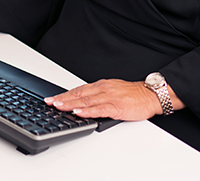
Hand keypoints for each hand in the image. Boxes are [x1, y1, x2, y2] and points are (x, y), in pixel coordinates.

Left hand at [44, 79, 165, 120]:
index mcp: (101, 86)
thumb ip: (98, 97)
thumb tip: (82, 104)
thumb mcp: (112, 91)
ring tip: (58, 106)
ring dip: (70, 104)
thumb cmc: (133, 95)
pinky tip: (78, 112)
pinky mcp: (116, 106)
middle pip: (79, 94)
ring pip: (86, 101)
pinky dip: (87, 111)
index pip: (78, 90)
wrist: (150, 95)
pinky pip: (99, 109)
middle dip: (62, 98)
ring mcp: (109, 97)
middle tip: (49, 102)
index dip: (64, 94)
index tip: (52, 98)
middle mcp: (103, 89)